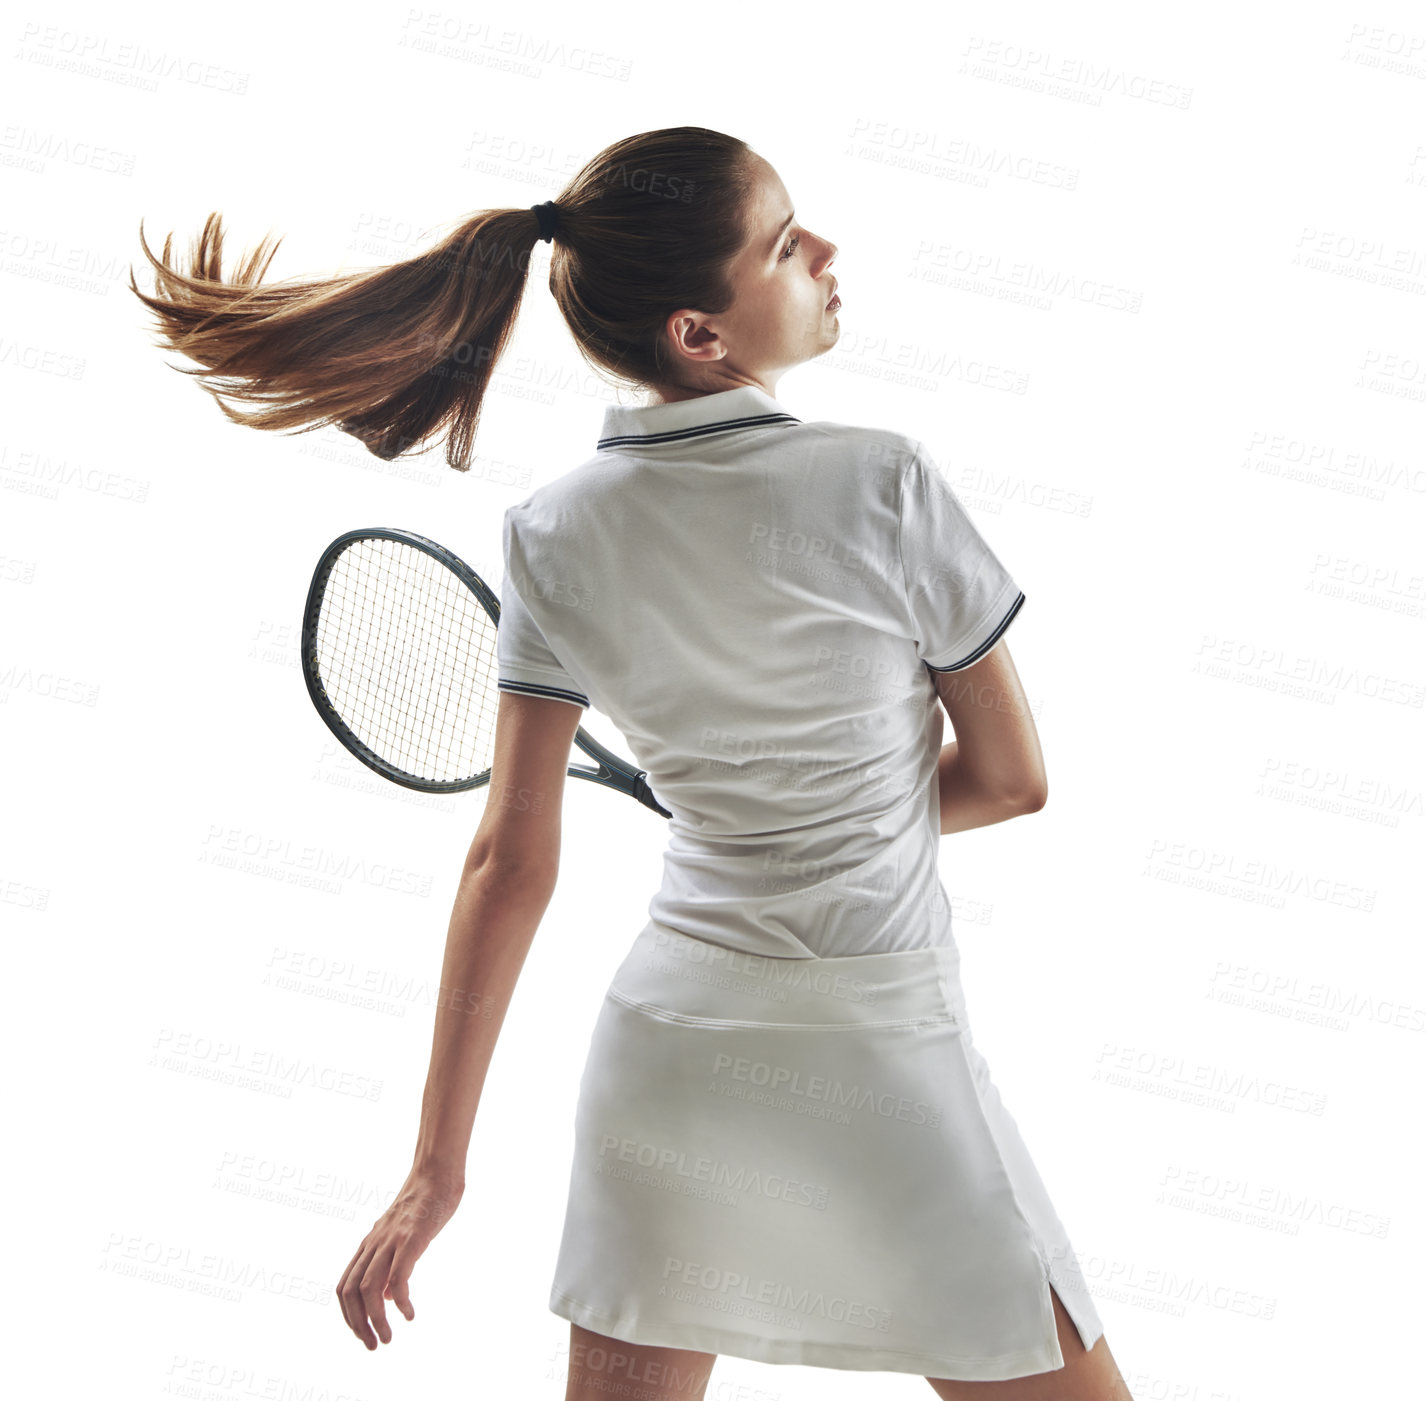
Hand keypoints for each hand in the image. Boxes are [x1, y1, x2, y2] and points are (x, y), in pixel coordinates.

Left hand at [336, 1169, 463, 1348]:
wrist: (437, 1172)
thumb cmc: (425, 1204)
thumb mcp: (400, 1235)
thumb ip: (388, 1263)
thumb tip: (383, 1297)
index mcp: (370, 1243)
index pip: (345, 1286)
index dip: (349, 1315)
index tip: (364, 1334)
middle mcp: (374, 1243)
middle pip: (351, 1291)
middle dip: (358, 1325)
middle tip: (374, 1346)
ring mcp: (391, 1240)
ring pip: (369, 1289)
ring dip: (375, 1321)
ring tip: (389, 1338)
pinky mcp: (411, 1238)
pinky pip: (398, 1277)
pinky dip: (400, 1302)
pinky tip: (410, 1314)